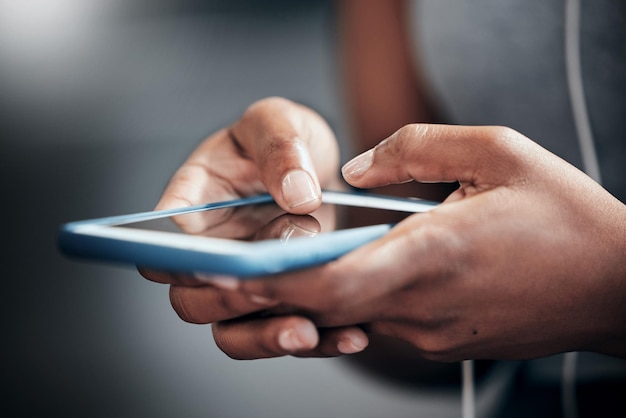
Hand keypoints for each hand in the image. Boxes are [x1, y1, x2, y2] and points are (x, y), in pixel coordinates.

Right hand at [140, 97, 369, 357]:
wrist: (319, 167)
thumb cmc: (282, 139)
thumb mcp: (279, 121)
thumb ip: (281, 148)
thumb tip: (297, 195)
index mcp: (192, 204)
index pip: (160, 241)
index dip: (171, 257)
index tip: (206, 257)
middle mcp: (211, 252)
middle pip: (190, 299)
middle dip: (227, 298)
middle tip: (268, 285)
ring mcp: (244, 282)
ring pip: (232, 332)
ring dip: (266, 337)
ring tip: (306, 331)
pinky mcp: (281, 302)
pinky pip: (285, 335)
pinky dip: (317, 343)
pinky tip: (351, 335)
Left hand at [201, 124, 625, 360]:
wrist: (616, 284)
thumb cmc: (564, 216)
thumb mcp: (497, 151)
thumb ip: (414, 149)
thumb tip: (354, 169)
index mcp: (433, 255)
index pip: (330, 285)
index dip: (272, 282)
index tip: (227, 272)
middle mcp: (422, 306)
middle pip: (324, 309)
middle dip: (271, 292)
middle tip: (227, 271)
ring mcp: (431, 333)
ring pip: (349, 318)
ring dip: (309, 297)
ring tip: (275, 269)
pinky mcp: (441, 342)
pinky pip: (381, 322)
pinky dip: (351, 303)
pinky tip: (344, 277)